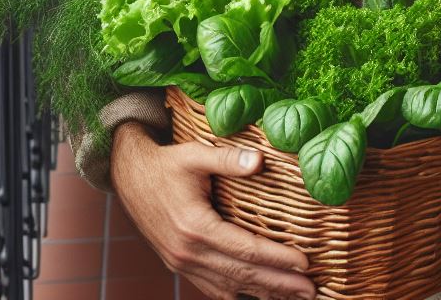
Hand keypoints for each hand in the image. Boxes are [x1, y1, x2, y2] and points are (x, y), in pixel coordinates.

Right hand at [111, 121, 315, 299]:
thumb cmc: (166, 164)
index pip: (245, 250)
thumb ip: (228, 159)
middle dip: (279, 285)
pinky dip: (237, 295)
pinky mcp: (180, 264)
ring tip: (293, 298)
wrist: (129, 176)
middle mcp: (188, 253)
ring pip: (229, 287)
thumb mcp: (195, 155)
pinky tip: (258, 296)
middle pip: (242, 276)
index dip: (276, 258)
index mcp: (195, 227)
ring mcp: (182, 263)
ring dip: (263, 294)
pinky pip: (212, 287)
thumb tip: (260, 160)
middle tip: (311, 290)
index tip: (304, 263)